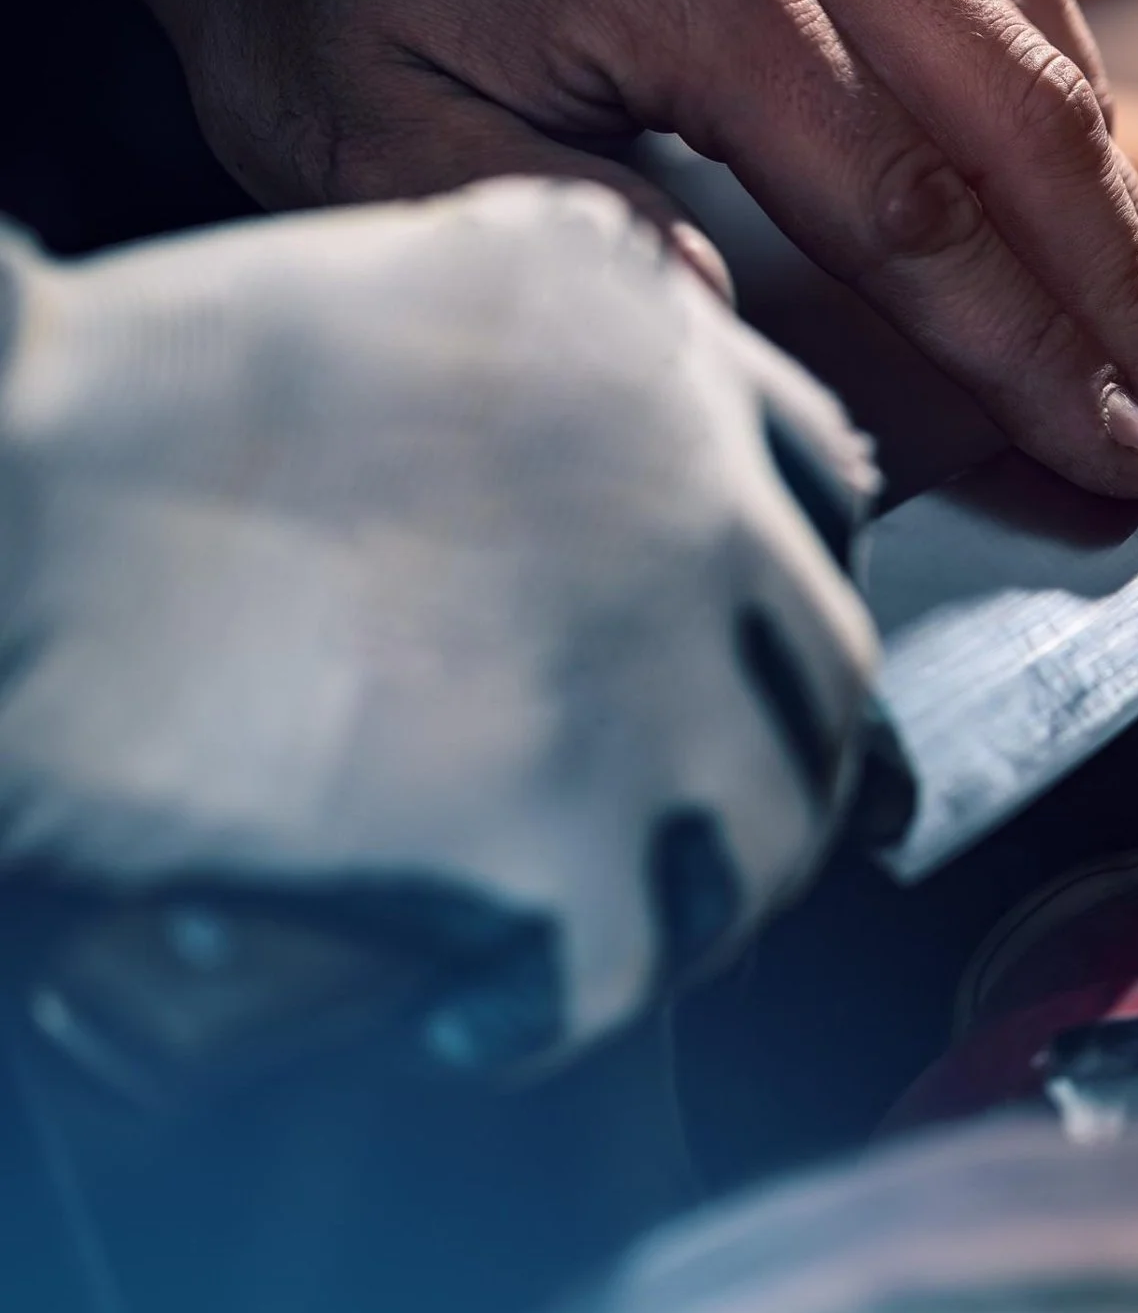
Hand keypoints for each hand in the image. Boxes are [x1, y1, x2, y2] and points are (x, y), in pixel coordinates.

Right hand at [0, 179, 877, 1070]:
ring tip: (599, 932)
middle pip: (820, 677)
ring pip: (765, 833)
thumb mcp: (409, 298)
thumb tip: (667, 483)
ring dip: (692, 901)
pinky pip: (624, 967)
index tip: (735, 658)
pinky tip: (476, 1014)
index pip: (824, 488)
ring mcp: (642, 668)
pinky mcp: (554, 826)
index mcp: (652, 349)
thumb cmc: (138, 401)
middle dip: (766, 762)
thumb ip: (568, 376)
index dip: (782, 590)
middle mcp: (694, 496)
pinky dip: (557, 1012)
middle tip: (672, 827)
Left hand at [9, 0, 1137, 495]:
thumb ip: (554, 234)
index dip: (1025, 350)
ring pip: (1040, 48)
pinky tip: (1127, 204)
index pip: (910, 206)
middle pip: (1022, 124)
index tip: (1115, 455)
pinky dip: (1084, 113)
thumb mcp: (364, 130)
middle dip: (1134, 301)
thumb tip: (731, 330)